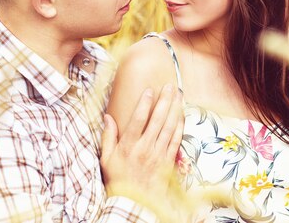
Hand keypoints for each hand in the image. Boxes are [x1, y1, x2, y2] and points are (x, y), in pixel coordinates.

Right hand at [100, 84, 183, 204]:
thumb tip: (107, 117)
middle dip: (165, 100)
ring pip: (170, 126)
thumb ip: (107, 137)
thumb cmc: (118, 179)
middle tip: (170, 86)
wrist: (134, 202)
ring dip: (175, 109)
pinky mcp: (168, 161)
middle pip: (158, 119)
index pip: (139, 119)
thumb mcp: (106, 159)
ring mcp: (158, 154)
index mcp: (129, 145)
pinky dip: (180, 126)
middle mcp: (145, 148)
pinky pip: (176, 140)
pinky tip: (182, 115)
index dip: (145, 103)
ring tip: (179, 95)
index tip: (149, 90)